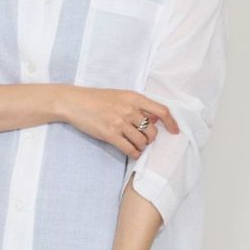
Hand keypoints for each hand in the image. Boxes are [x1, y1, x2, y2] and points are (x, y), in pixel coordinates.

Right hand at [57, 85, 178, 157]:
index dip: (172, 123)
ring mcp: (119, 122)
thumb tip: (155, 118)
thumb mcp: (120, 96)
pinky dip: (134, 154)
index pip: (162, 111)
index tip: (175, 131)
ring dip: (142, 147)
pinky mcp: (109, 134)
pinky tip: (132, 152)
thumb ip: (137, 105)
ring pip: (142, 141)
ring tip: (137, 147)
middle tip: (145, 140)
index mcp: (134, 97)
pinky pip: (129, 149)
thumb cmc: (96, 99)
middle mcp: (129, 110)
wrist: (74, 102)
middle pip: (152, 131)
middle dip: (151, 139)